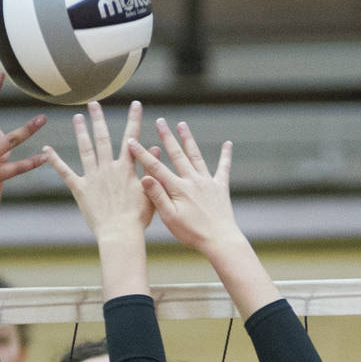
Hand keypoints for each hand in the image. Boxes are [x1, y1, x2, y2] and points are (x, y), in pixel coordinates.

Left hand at [42, 101, 152, 241]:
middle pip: (103, 138)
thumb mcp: (150, 192)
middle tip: (94, 103)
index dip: (134, 120)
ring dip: (81, 132)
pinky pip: (66, 172)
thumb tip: (155, 147)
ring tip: (77, 117)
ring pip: (86, 149)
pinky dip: (55, 160)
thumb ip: (150, 168)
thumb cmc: (137, 218)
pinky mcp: (80, 189)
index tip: (135, 104)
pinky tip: (47, 149)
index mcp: (127, 169)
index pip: (131, 138)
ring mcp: (93, 178)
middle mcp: (108, 168)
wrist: (120, 234)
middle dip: (99, 119)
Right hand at [129, 118, 238, 253]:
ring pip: (196, 156)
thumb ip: (157, 196)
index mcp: (178, 188)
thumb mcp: (169, 217)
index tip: (132, 141)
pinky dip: (225, 155)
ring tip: (182, 124)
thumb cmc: (192, 233)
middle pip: (177, 154)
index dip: (142, 154)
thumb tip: (144, 177)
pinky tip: (228, 143)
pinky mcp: (220, 187)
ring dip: (188, 139)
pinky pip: (223, 168)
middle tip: (160, 121)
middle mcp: (193, 180)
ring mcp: (207, 182)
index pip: (156, 168)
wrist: (220, 240)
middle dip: (167, 137)